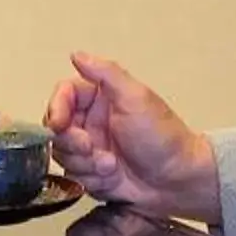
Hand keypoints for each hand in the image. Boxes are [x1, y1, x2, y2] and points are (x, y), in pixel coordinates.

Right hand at [44, 52, 220, 220]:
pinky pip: (74, 178)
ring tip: (111, 167)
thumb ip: (106, 73)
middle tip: (91, 148)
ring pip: (63, 155)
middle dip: (72, 143)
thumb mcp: (136, 98)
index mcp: (99, 99)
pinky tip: (112, 179)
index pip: (62, 96)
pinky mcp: (92, 174)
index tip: (59, 124)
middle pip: (57, 129)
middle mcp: (91, 122)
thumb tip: (77, 54)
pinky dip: (91, 180)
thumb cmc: (162, 136)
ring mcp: (91, 150)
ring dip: (85, 164)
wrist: (180, 180)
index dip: (56, 109)